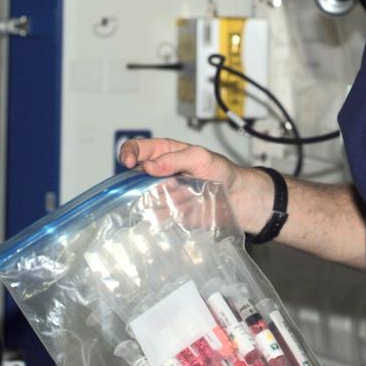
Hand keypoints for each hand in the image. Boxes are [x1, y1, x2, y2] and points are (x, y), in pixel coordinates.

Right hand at [118, 138, 272, 234]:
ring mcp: (161, 194)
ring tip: (173, 200)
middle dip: (136, 183)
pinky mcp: (167, 213)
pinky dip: (155, 217)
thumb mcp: (201, 157)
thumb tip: (150, 166)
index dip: (128, 153)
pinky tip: (170, 213)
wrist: (237, 198)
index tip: (129, 163)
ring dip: (148, 200)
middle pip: (133, 176)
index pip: (137, 148)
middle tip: (154, 187)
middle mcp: (158, 173)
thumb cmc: (221, 171)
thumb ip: (176, 159)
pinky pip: (153, 216)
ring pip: (141, 197)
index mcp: (163, 153)